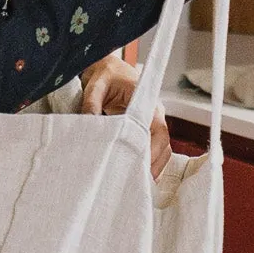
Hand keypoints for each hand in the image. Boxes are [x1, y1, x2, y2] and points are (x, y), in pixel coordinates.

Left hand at [81, 54, 172, 180]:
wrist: (107, 68)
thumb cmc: (105, 75)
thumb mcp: (95, 85)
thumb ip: (91, 103)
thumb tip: (89, 122)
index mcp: (147, 103)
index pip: (158, 130)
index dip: (154, 150)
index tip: (142, 166)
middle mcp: (154, 115)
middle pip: (164, 145)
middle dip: (154, 165)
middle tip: (138, 183)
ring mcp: (151, 124)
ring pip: (161, 149)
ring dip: (153, 166)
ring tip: (138, 184)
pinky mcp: (144, 130)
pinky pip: (152, 148)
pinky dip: (148, 162)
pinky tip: (136, 175)